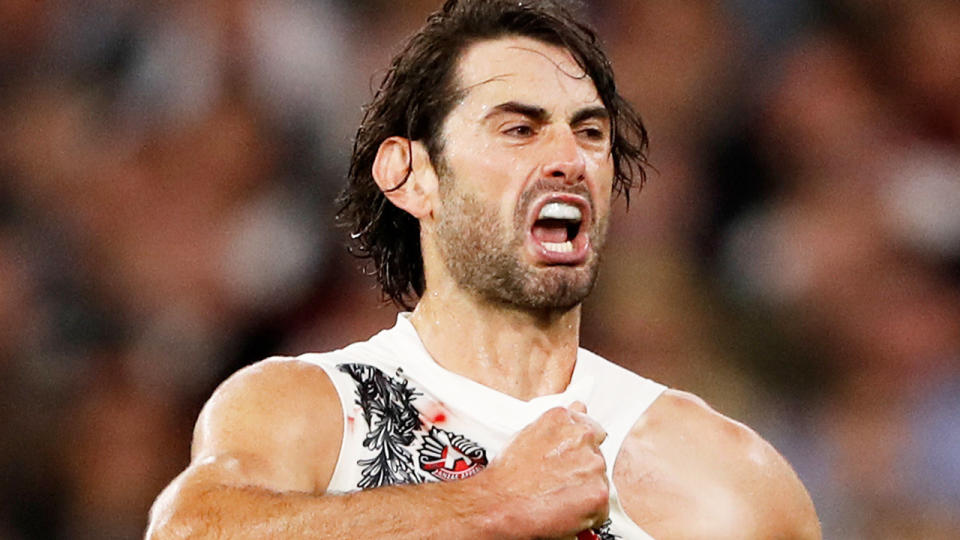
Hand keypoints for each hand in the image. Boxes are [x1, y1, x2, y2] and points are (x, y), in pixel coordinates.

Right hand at [477, 402, 608, 538]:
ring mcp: (592, 465)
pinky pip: (600, 507)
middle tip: (557, 483)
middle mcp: (582, 437)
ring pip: (599, 482)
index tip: (573, 460)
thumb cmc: (507, 476)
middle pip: (596, 457)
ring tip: (556, 497)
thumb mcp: (528, 434)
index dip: (582, 449)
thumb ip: (561, 424)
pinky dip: (587, 513)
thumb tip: (578, 408)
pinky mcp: (598, 494)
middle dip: (582, 471)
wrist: (499, 505)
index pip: (592, 429)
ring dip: (584, 491)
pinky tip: (563, 510)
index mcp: (564, 419)